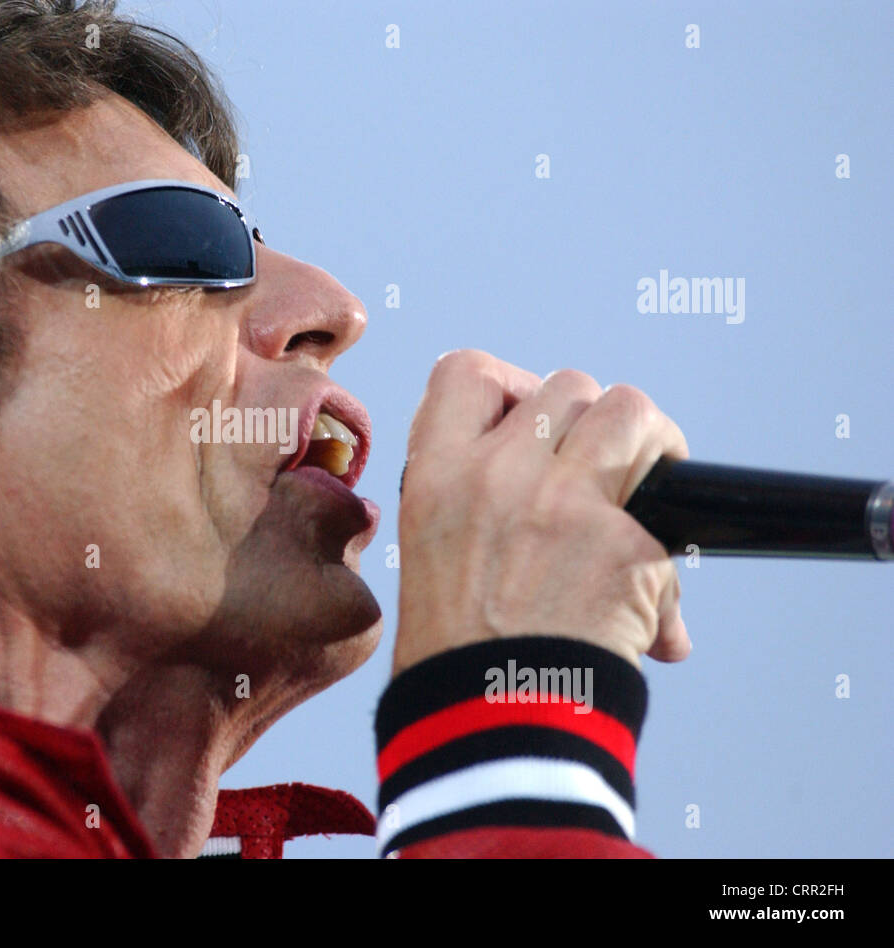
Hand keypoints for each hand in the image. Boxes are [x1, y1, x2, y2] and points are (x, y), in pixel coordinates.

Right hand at [394, 349, 691, 673]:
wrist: (489, 721)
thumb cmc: (456, 653)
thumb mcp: (432, 550)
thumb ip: (476, 494)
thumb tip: (554, 463)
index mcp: (436, 475)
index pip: (467, 372)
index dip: (508, 385)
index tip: (528, 418)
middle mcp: (497, 474)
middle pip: (566, 386)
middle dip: (589, 422)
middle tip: (600, 472)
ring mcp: (564, 503)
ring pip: (630, 409)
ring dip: (649, 443)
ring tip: (650, 487)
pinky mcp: (627, 543)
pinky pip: (673, 509)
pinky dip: (674, 555)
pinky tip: (658, 608)